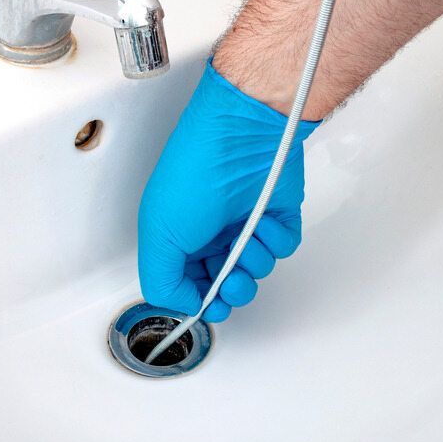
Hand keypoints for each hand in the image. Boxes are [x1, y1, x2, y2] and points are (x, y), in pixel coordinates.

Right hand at [138, 60, 318, 321]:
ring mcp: (246, 223)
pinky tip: (264, 222)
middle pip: (226, 285)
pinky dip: (276, 241)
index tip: (206, 303)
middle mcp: (211, 232)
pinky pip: (284, 247)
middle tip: (230, 280)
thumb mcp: (158, 233)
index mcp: (178, 237)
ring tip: (247, 240)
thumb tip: (185, 305)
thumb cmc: (195, 172)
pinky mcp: (278, 215)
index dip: (200, 301)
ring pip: (257, 270)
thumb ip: (162, 281)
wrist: (241, 136)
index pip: (189, 286)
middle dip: (230, 290)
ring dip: (254, 262)